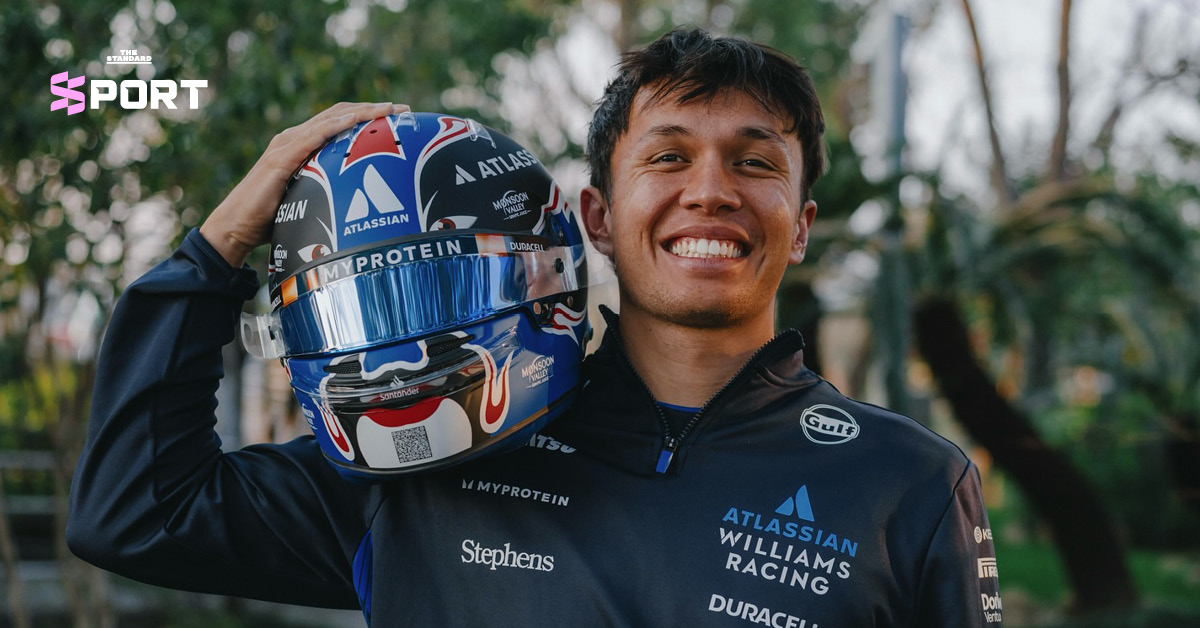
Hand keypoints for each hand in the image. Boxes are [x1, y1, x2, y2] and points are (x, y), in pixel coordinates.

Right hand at [200, 101, 408, 267]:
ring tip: (389, 110)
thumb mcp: (308, 199)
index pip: (340, 122)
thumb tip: (360, 206)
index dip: (368, 115)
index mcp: (301, 145)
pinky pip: (311, 137)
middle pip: (340, 114)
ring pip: (330, 120)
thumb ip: (327, 191)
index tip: (398, 117)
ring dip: (362, 113)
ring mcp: (286, 146)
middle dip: (373, 109)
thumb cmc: (270, 220)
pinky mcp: (280, 159)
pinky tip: (355, 121)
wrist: (236, 229)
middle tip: (405, 110)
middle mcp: (294, 139)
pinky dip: (335, 127)